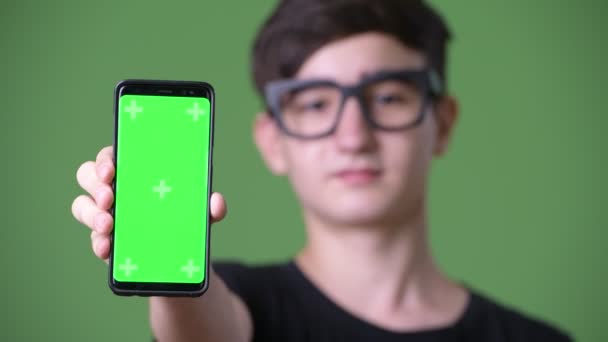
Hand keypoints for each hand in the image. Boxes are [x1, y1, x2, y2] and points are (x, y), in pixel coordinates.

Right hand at [71, 145, 226, 261]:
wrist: (181, 261)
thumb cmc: (185, 221)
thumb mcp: (201, 213)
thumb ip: (210, 206)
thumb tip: (216, 202)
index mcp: (136, 173)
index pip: (112, 155)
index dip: (106, 158)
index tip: (112, 168)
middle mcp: (115, 190)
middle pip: (88, 176)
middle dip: (95, 183)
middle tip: (110, 196)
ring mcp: (106, 216)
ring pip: (82, 206)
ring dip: (92, 214)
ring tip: (109, 225)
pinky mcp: (106, 241)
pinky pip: (94, 239)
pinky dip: (98, 243)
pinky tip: (107, 248)